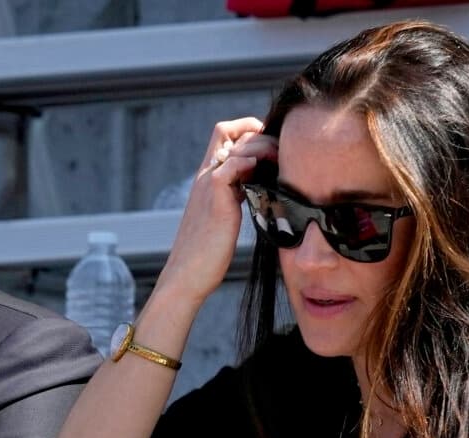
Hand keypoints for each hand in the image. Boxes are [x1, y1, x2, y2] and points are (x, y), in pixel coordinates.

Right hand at [156, 117, 277, 306]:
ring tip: (280, 164)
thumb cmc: (207, 253)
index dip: (247, 130)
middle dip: (258, 134)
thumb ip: (236, 196)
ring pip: (235, 144)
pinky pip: (233, 165)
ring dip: (262, 148)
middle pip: (226, 130)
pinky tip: (264, 180)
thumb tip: (261, 190)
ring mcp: (208, 185)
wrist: (188, 275)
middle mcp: (205, 176)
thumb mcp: (224, 215)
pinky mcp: (215, 198)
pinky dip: (251, 164)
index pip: (223, 135)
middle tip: (280, 154)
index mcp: (207, 178)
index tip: (269, 146)